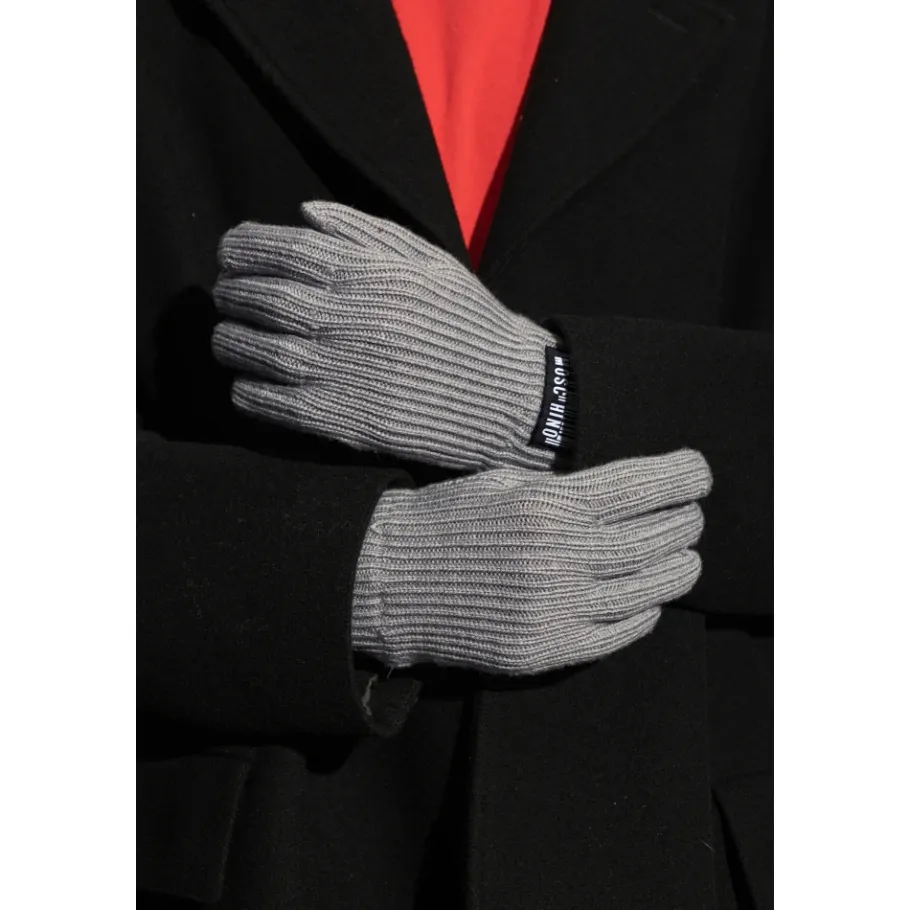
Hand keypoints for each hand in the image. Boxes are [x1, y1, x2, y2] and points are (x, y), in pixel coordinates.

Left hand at [212, 202, 564, 470]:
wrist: (511, 396)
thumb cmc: (469, 325)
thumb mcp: (431, 264)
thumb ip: (369, 232)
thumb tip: (305, 213)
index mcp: (370, 274)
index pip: (282, 250)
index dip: (243, 248)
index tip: (229, 253)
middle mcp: (348, 319)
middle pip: (259, 298)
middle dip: (230, 292)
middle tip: (225, 295)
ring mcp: (342, 371)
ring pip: (254, 351)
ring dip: (229, 340)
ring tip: (229, 337)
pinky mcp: (343, 420)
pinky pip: (271, 403)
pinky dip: (247, 389)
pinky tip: (247, 382)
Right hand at [351, 449, 710, 674]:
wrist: (389, 581)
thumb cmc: (443, 521)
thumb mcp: (499, 482)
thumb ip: (560, 489)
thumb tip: (619, 496)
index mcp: (549, 505)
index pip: (641, 486)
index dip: (682, 477)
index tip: (699, 472)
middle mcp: (560, 556)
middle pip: (655, 538)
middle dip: (684, 521)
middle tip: (690, 515)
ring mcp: (555, 608)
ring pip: (647, 588)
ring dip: (677, 568)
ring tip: (684, 556)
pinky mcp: (545, 648)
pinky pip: (616, 633)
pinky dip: (644, 614)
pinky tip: (650, 601)